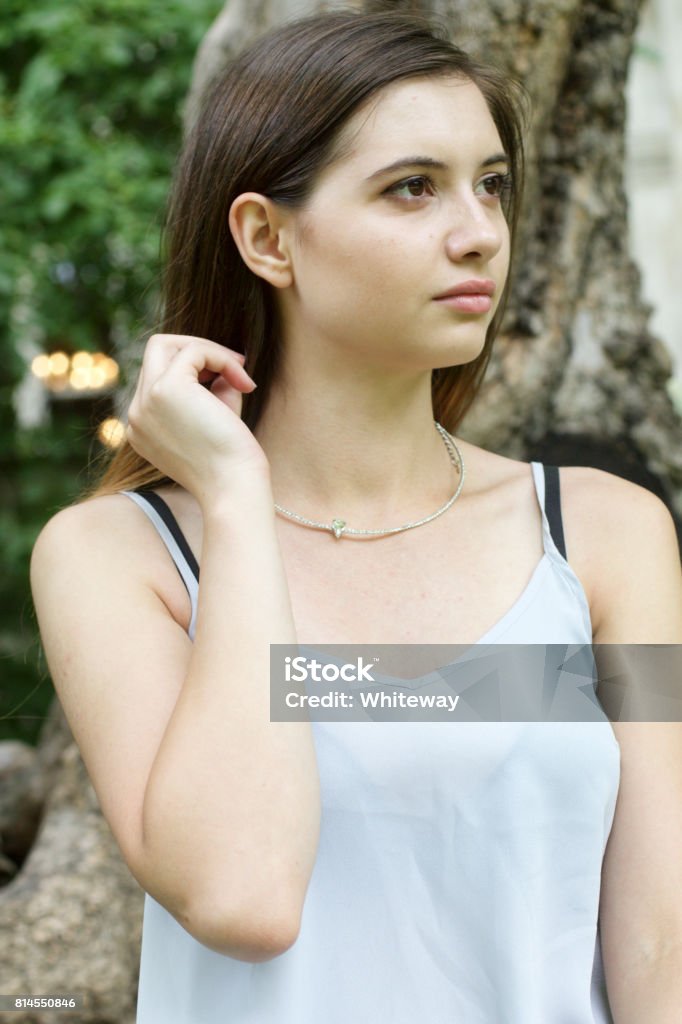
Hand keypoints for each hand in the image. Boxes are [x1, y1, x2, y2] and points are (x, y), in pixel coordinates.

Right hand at [126, 334, 268, 500]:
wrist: (233, 487)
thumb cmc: (231, 460)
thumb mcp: (214, 417)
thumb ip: (210, 385)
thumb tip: (217, 356)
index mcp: (143, 427)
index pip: (158, 376)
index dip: (197, 371)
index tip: (231, 381)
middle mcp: (137, 414)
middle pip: (154, 352)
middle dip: (197, 350)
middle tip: (236, 366)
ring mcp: (145, 401)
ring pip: (164, 344)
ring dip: (209, 351)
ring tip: (241, 376)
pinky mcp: (165, 390)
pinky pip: (193, 351)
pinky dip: (223, 359)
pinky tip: (244, 383)